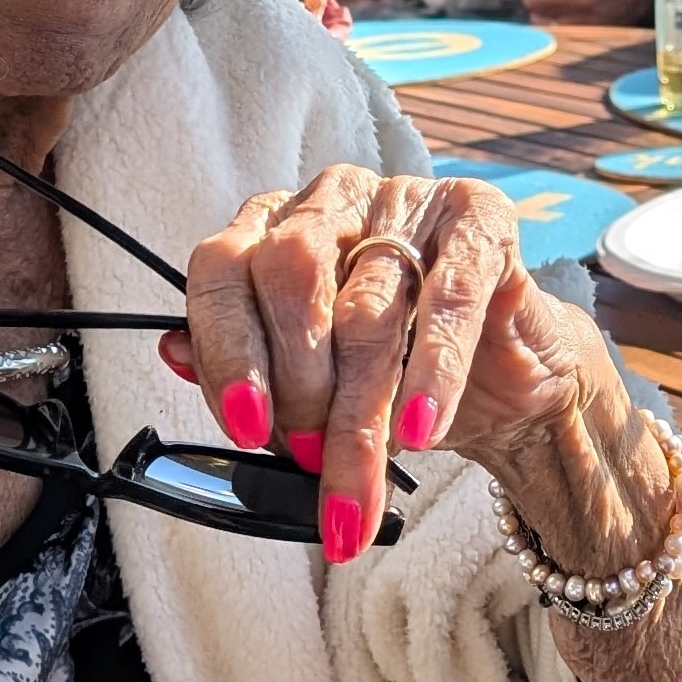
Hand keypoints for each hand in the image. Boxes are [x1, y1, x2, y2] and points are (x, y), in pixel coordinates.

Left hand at [170, 165, 603, 556]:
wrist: (507, 377)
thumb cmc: (396, 374)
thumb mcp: (311, 386)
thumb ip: (247, 372)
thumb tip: (173, 355)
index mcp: (274, 227)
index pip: (222, 267)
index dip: (226, 348)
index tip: (246, 426)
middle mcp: (332, 201)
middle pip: (290, 273)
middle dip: (296, 384)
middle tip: (312, 458)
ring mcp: (406, 200)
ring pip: (368, 304)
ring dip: (361, 411)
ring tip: (362, 481)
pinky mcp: (479, 219)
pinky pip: (450, 293)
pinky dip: (432, 371)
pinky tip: (420, 428)